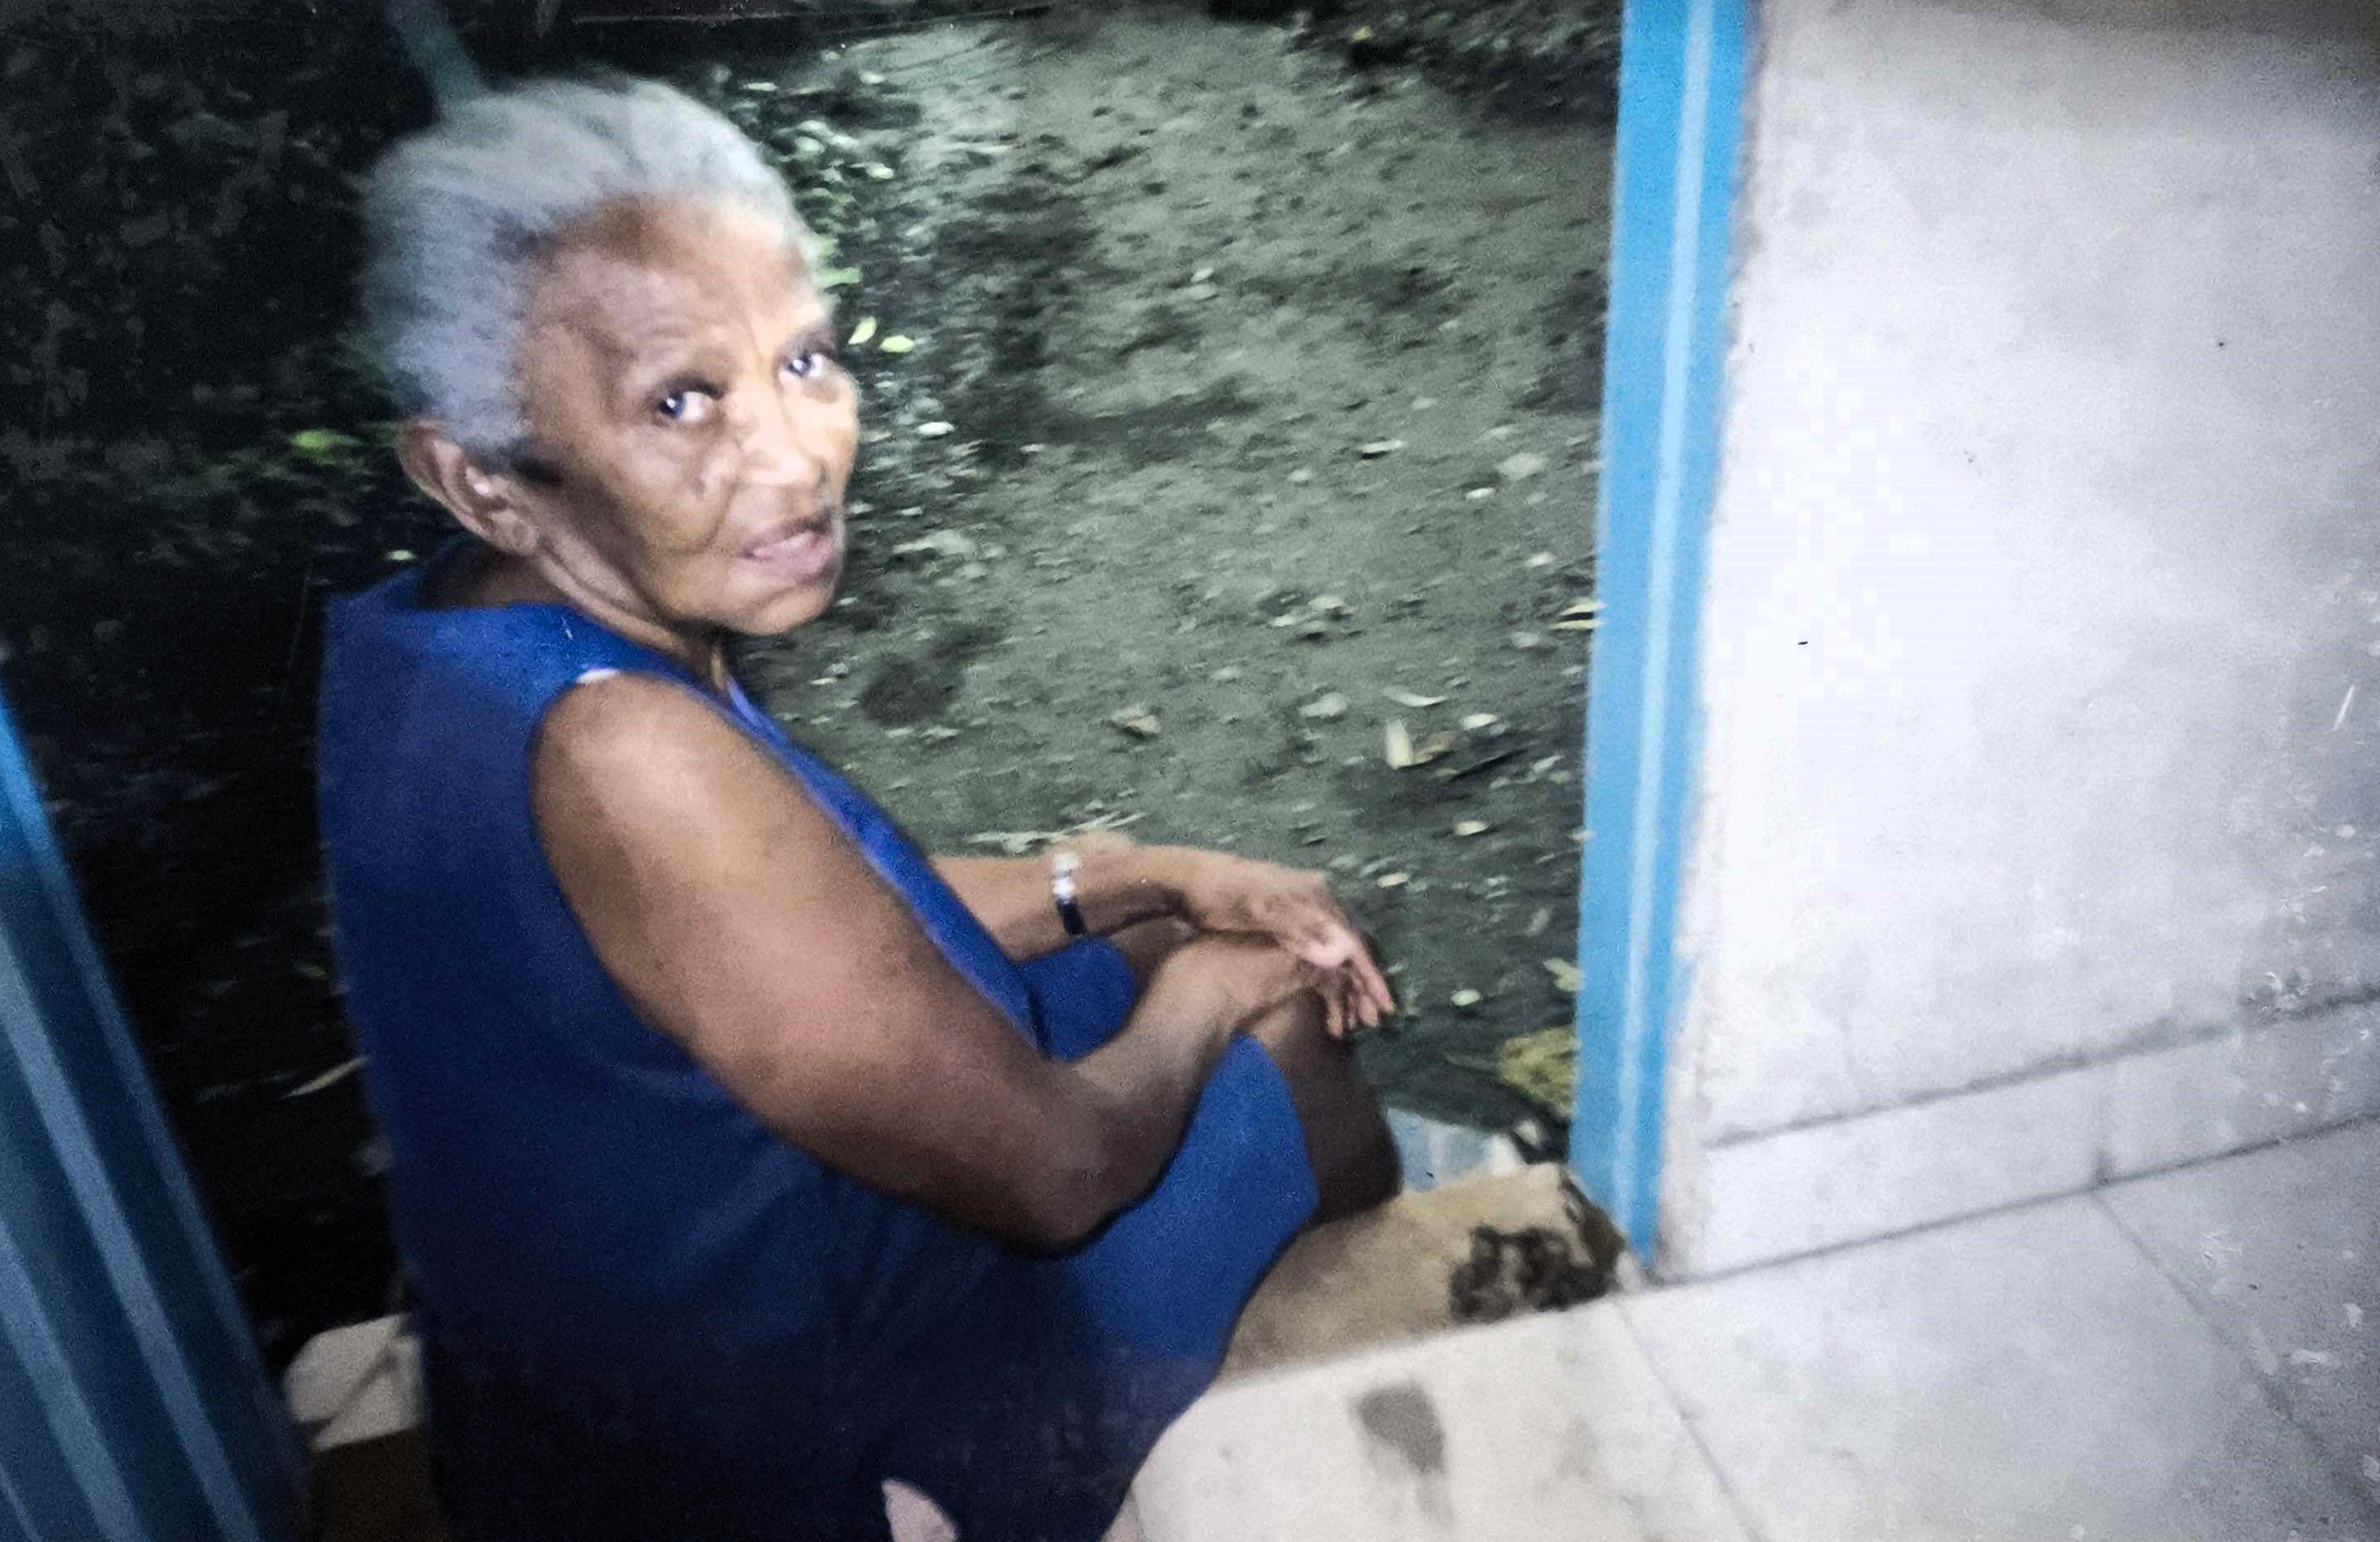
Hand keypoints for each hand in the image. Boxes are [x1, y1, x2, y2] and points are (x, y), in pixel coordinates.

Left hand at [1165, 851, 1394, 1032]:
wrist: (1187, 880)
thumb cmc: (1220, 895)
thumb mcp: (1258, 909)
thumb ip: (1299, 928)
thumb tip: (1341, 951)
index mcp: (1314, 897)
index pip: (1352, 942)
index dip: (1369, 977)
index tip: (1382, 1007)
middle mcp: (1314, 902)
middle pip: (1348, 948)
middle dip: (1362, 985)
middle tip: (1372, 1020)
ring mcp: (1300, 912)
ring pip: (1334, 952)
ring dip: (1346, 984)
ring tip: (1352, 1017)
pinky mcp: (1286, 922)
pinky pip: (1318, 951)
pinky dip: (1326, 975)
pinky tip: (1329, 994)